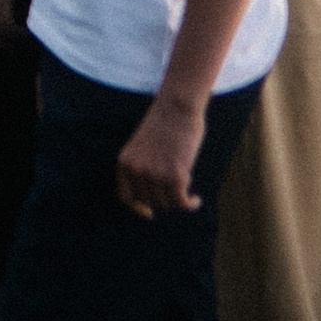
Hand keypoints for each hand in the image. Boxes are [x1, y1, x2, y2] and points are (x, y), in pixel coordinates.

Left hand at [116, 89, 207, 218]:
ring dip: (179, 200)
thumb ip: (144, 167)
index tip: (149, 213)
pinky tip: (196, 200)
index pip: (126, 197)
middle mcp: (136, 171)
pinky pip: (181, 202)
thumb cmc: (165, 123)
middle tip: (178, 190)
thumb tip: (155, 198)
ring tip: (188, 193)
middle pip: (151, 201)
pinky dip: (190, 205)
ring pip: (167, 203)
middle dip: (165, 198)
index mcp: (125, 162)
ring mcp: (154, 174)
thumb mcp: (144, 146)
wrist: (177, 107)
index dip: (138, 208)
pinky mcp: (174, 176)